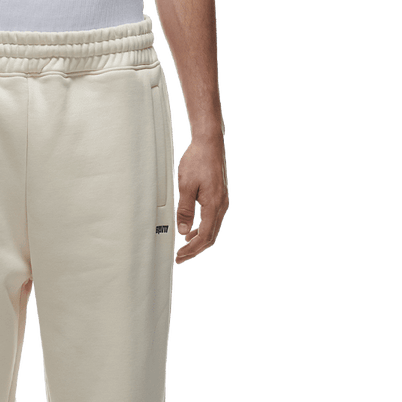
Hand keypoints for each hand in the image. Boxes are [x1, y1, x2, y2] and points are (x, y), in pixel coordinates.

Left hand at [174, 135, 228, 264]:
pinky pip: (212, 220)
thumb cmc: (198, 160)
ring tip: (184, 247)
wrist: (209, 144)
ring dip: (198, 240)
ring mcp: (222, 202)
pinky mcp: (219, 197)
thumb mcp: (185, 186)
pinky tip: (191, 230)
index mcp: (214, 205)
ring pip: (212, 229)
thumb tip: (182, 230)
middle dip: (195, 249)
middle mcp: (221, 206)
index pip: (205, 236)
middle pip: (210, 236)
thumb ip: (184, 210)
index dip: (192, 249)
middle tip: (180, 257)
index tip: (180, 256)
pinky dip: (202, 229)